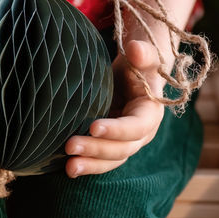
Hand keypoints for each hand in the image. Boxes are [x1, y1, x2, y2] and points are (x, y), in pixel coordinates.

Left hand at [63, 40, 165, 177]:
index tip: (93, 127)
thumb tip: (135, 49)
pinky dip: (87, 165)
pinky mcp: (112, 146)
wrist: (133, 75)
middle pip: (122, 148)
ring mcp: (127, 143)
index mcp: (150, 114)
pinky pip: (102, 161)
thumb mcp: (142, 56)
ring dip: (91, 164)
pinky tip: (68, 168)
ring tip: (69, 167)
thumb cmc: (137, 63)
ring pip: (111, 160)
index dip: (116, 130)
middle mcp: (141, 134)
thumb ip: (142, 53)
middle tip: (70, 145)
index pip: (136, 127)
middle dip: (97, 149)